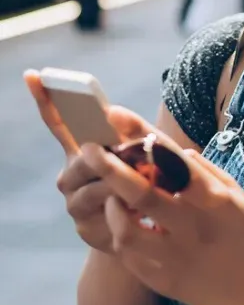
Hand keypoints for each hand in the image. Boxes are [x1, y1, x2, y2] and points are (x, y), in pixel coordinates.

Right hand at [23, 71, 144, 253]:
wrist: (146, 227)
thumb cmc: (144, 180)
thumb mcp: (143, 150)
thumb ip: (132, 130)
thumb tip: (114, 112)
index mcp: (79, 150)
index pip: (59, 123)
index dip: (46, 100)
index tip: (33, 74)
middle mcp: (70, 176)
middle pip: (83, 159)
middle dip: (108, 156)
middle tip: (131, 154)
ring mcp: (76, 204)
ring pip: (96, 188)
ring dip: (122, 183)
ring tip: (147, 180)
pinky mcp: (88, 229)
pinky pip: (107, 215)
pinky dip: (124, 209)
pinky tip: (139, 207)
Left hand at [80, 117, 243, 304]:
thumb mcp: (234, 192)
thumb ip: (203, 170)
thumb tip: (172, 148)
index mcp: (214, 199)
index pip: (172, 160)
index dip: (140, 134)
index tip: (115, 114)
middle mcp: (194, 227)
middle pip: (141, 194)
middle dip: (110, 167)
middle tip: (89, 151)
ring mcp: (178, 258)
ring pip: (127, 231)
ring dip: (112, 207)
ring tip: (111, 196)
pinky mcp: (165, 282)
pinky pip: (130, 258)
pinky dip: (121, 237)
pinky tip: (124, 225)